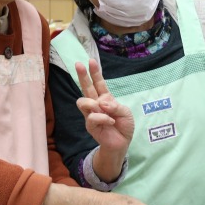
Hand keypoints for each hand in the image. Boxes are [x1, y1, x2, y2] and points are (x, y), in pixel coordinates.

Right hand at [75, 59, 133, 180]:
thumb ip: (115, 106)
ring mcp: (91, 114)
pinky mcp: (90, 125)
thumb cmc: (124, 126)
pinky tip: (110, 122)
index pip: (99, 83)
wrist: (122, 143)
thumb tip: (102, 102)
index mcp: (105, 98)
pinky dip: (103, 118)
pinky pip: (93, 117)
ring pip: (83, 102)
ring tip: (102, 108)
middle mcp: (96, 104)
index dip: (95, 72)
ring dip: (93, 103)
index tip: (91, 61)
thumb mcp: (125, 112)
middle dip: (82, 76)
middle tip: (78, 64)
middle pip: (86, 88)